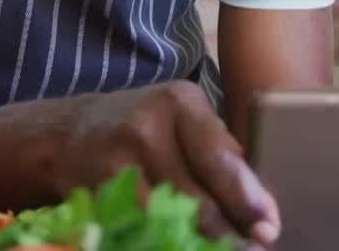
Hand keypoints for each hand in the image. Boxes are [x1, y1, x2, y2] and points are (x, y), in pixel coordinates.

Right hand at [55, 81, 279, 245]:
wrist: (69, 132)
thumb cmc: (144, 127)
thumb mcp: (183, 119)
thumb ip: (219, 150)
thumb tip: (260, 202)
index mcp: (181, 102)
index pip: (221, 158)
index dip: (248, 198)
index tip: (269, 226)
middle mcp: (148, 127)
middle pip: (197, 193)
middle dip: (230, 231)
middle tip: (253, 249)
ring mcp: (118, 160)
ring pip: (168, 216)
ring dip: (200, 242)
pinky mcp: (96, 190)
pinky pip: (139, 225)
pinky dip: (163, 240)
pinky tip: (181, 246)